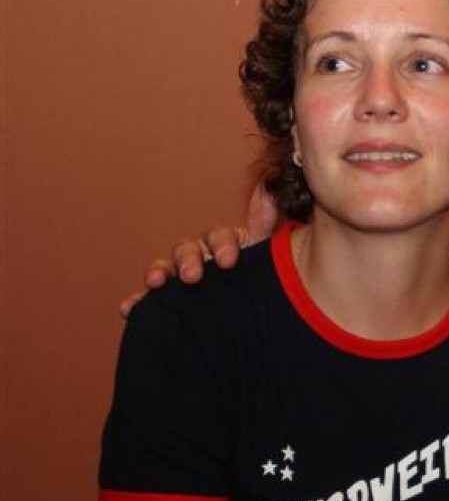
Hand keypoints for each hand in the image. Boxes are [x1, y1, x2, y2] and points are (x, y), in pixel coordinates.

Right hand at [118, 182, 277, 317]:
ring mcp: (180, 277)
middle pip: (187, 251)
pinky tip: (129, 309)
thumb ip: (265, 223)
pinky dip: (138, 302)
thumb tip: (267, 191)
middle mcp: (198, 257)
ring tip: (155, 282)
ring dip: (157, 272)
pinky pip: (150, 300)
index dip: (222, 245)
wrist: (253, 309)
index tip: (228, 261)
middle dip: (187, 260)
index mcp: (223, 244)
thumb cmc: (260, 278)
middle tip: (193, 276)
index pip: (219, 236)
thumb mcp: (268, 251)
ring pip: (165, 270)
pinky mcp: (168, 300)